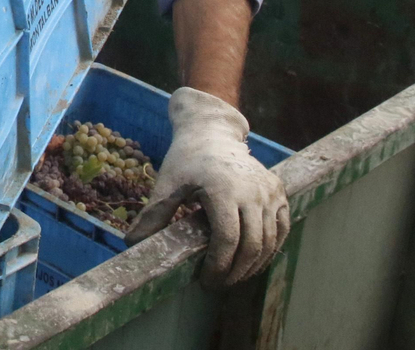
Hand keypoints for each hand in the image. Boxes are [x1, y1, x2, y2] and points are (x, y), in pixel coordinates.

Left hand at [126, 87, 289, 288]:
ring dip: (254, 265)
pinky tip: (254, 261)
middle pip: (252, 245)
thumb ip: (153, 214)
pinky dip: (271, 249)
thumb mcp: (167, 183)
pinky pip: (282, 228)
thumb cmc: (186, 159)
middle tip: (219, 283)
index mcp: (223, 189)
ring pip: (269, 241)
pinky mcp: (279, 192)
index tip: (207, 280)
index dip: (219, 265)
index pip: (228, 239)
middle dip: (236, 271)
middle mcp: (252, 191)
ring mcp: (269, 191)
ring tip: (234, 276)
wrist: (213, 132)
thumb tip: (132, 243)